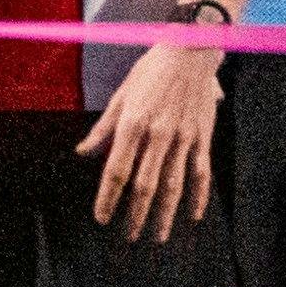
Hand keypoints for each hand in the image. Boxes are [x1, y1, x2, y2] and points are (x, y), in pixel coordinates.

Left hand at [81, 37, 228, 243]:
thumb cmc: (152, 70)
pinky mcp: (202, 136)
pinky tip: (193, 215)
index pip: (116, 171)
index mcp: (133, 124)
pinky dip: (198, 196)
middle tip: (128, 237)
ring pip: (173, 185)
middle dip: (135, 215)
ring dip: (165, 215)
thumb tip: (83, 152)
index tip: (102, 218)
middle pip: (144, 185)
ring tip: (158, 236)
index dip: (107, 198)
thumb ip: (103, 128)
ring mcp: (183, 138)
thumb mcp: (121, 95)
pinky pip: (200, 172)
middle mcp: (158, 135)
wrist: (191, 49)